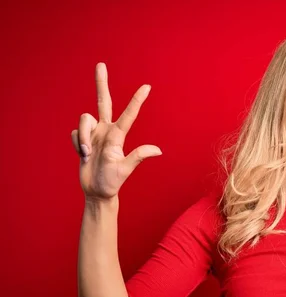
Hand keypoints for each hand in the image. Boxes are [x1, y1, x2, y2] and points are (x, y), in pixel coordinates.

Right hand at [70, 62, 161, 201]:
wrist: (96, 191)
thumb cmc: (113, 182)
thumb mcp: (125, 169)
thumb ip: (138, 157)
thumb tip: (159, 150)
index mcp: (118, 135)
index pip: (129, 114)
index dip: (137, 100)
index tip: (147, 87)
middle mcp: (107, 130)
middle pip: (103, 101)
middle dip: (101, 83)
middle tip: (101, 64)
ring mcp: (94, 133)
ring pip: (84, 120)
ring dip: (84, 137)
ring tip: (88, 154)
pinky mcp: (83, 138)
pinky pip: (76, 133)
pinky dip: (78, 144)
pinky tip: (84, 155)